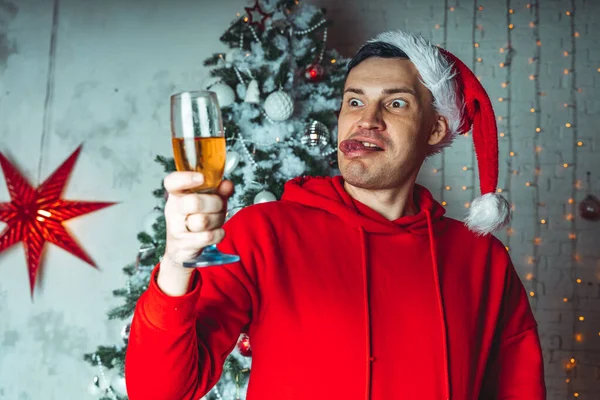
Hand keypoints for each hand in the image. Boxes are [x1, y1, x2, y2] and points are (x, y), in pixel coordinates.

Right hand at [158, 172, 233, 294]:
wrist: (181, 248)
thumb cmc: (196, 219)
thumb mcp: (209, 202)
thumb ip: (219, 191)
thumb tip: (227, 184)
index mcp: (177, 194)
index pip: (172, 182)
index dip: (186, 178)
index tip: (201, 178)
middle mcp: (173, 209)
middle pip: (194, 202)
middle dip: (215, 204)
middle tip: (218, 206)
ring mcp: (176, 228)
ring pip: (202, 221)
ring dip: (217, 220)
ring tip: (215, 220)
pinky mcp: (184, 244)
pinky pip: (208, 237)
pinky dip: (218, 234)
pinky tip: (216, 232)